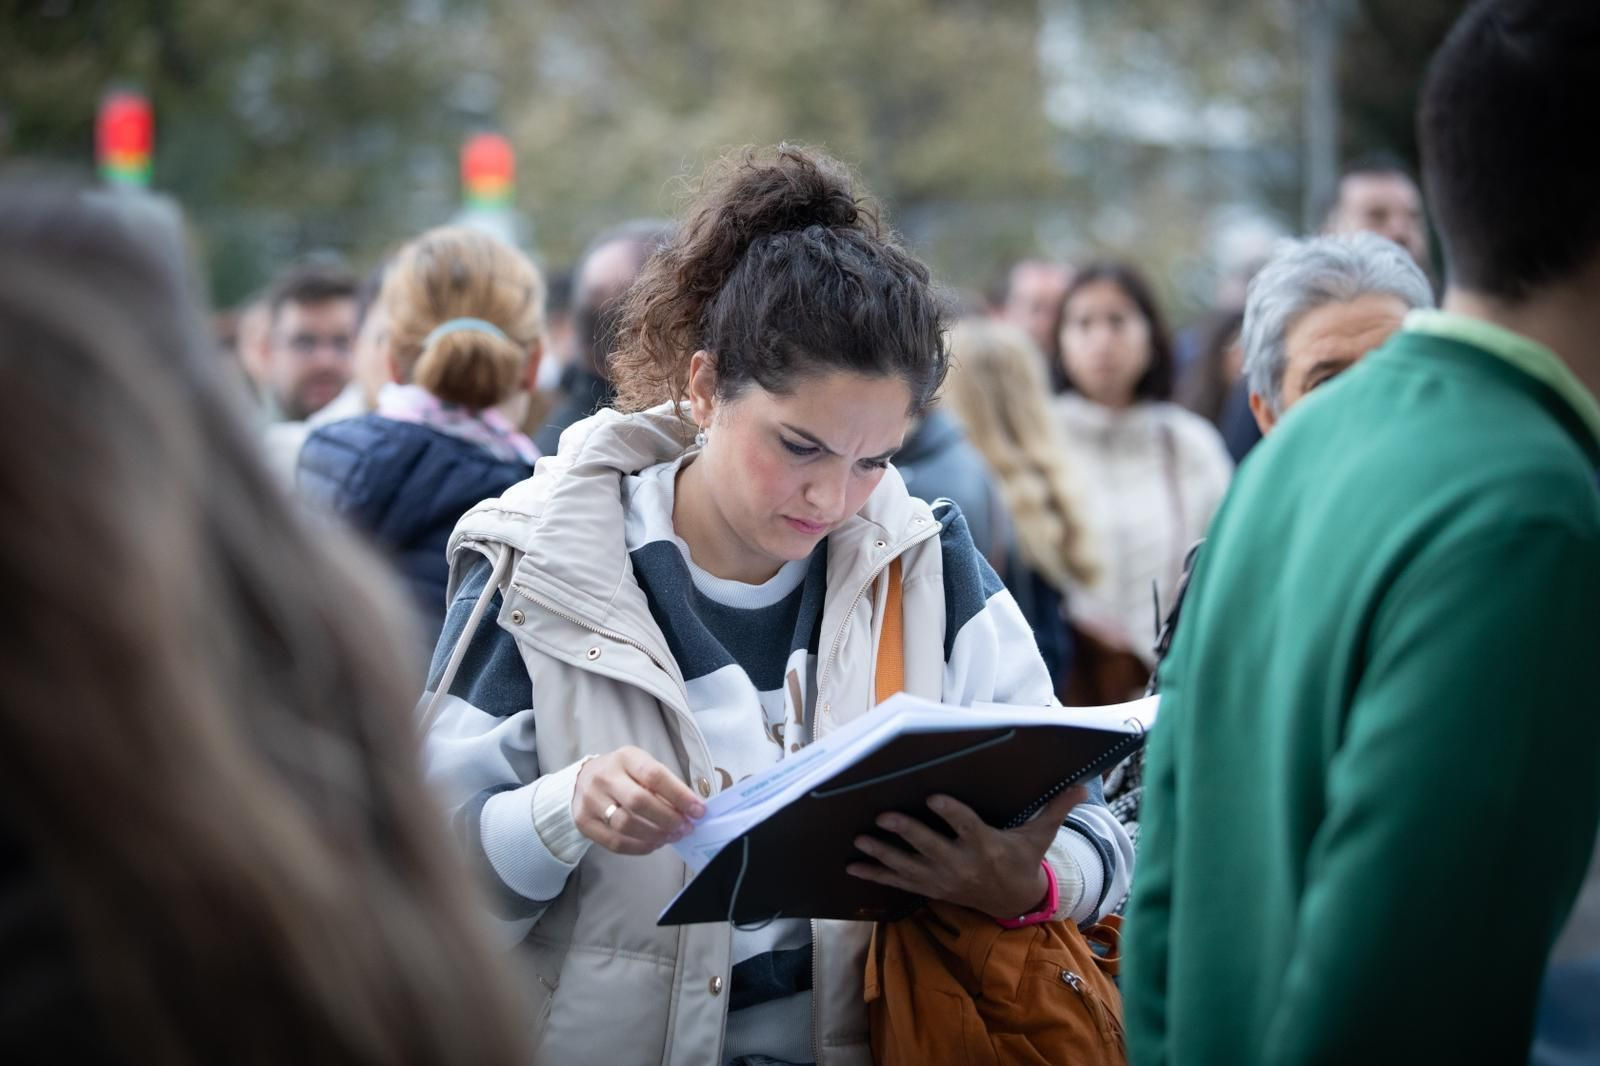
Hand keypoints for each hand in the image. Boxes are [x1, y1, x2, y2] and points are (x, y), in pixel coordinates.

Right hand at [573, 746, 705, 855]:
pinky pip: (614, 842)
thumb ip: (664, 785)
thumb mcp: (641, 767)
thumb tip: (691, 809)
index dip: (679, 795)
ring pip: (625, 824)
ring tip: (671, 837)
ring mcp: (591, 800)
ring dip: (655, 835)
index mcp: (625, 758)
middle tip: (686, 828)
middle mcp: (604, 777)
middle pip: (639, 802)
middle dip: (668, 818)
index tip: (698, 810)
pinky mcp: (584, 822)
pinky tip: (654, 844)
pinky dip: (639, 847)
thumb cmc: (622, 774)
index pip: (654, 775)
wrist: (583, 779)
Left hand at [846, 783, 1088, 919]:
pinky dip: (875, 874)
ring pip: (908, 865)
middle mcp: (961, 863)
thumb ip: (1056, 809)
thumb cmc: (1022, 859)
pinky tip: (852, 865)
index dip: (949, 813)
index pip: (966, 826)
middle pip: (930, 846)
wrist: (1013, 901)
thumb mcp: (1039, 836)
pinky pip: (899, 881)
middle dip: (906, 832)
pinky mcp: (930, 888)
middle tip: (883, 817)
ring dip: (882, 853)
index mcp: (985, 844)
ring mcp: (942, 878)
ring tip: (859, 841)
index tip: (932, 797)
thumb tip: (1083, 784)